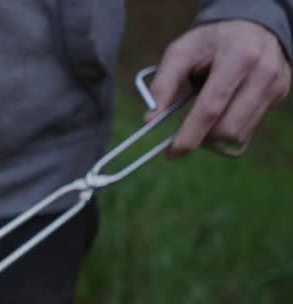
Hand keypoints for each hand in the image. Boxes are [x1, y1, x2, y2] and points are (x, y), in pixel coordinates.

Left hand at [147, 20, 290, 157]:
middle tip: (184, 133)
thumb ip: (163, 83)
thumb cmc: (211, 40)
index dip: (189, 135)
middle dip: (202, 138)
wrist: (252, 25)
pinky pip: (250, 126)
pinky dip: (229, 127)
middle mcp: (263, 73)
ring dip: (215, 135)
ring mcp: (275, 86)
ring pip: (240, 134)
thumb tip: (150, 119)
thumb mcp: (181, 51)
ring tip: (204, 115)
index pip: (211, 108)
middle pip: (228, 128)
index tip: (171, 152)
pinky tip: (222, 111)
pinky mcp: (279, 94)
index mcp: (238, 58)